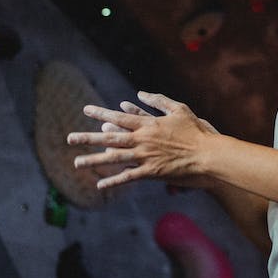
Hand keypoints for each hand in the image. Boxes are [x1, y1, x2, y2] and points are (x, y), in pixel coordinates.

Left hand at [66, 91, 217, 189]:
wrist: (207, 154)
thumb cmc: (196, 130)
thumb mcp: (178, 108)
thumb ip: (158, 100)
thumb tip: (140, 93)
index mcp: (148, 124)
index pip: (118, 118)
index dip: (101, 114)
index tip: (86, 110)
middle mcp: (142, 139)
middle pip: (110, 138)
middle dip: (88, 138)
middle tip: (70, 138)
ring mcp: (145, 156)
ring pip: (114, 158)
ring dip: (94, 160)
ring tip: (77, 162)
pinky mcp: (151, 172)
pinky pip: (128, 177)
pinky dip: (114, 181)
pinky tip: (100, 185)